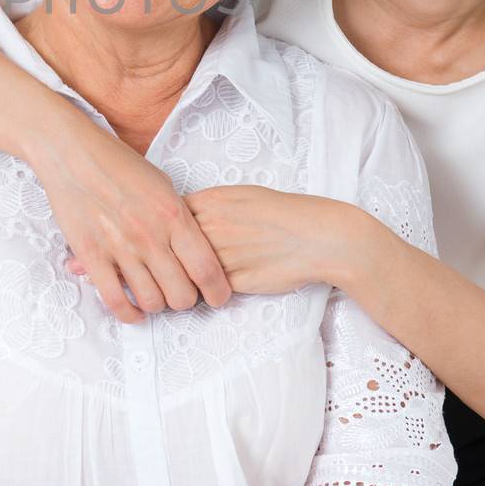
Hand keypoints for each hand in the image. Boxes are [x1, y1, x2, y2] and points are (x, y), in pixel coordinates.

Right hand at [36, 125, 232, 322]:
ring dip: (157, 305)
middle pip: (182, 294)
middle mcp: (150, 235)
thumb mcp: (163, 186)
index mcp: (173, 215)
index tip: (217, 297)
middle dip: (186, 300)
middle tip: (180, 293)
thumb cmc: (120, 166)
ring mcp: (120, 248)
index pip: (207, 269)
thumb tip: (197, 251)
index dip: (218, 292)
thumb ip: (181, 219)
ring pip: (152, 302)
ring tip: (155, 296)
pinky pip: (116, 301)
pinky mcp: (91, 256)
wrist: (73, 154)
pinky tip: (133, 311)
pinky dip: (129, 314)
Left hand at [180, 186, 367, 295]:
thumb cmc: (284, 214)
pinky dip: (205, 290)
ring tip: (191, 275)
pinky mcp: (232, 282)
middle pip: (170, 244)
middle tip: (172, 260)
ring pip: (185, 270)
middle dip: (169, 254)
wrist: (319, 238)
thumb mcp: (241, 195)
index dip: (165, 227)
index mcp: (211, 202)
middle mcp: (211, 227)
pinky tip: (213, 286)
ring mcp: (220, 255)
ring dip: (184, 275)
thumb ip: (210, 204)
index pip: (166, 215)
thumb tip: (184, 215)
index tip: (168, 234)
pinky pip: (206, 289)